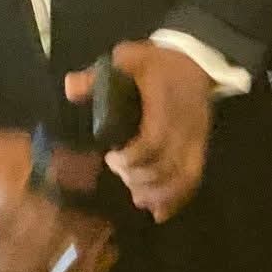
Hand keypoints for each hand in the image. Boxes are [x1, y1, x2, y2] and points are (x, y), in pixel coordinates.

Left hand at [64, 40, 213, 222]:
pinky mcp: (200, 148)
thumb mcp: (128, 58)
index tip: (112, 158)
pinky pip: (193, 179)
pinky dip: (177, 199)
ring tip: (137, 198)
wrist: (197, 61)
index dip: (132, 158)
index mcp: (164, 105)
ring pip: (182, 177)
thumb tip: (71, 89)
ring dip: (158, 194)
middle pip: (166, 166)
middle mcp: (184, 127)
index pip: (153, 141)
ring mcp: (195, 140)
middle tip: (119, 175)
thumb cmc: (158, 62)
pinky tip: (160, 213)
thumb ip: (99, 75)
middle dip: (140, 178)